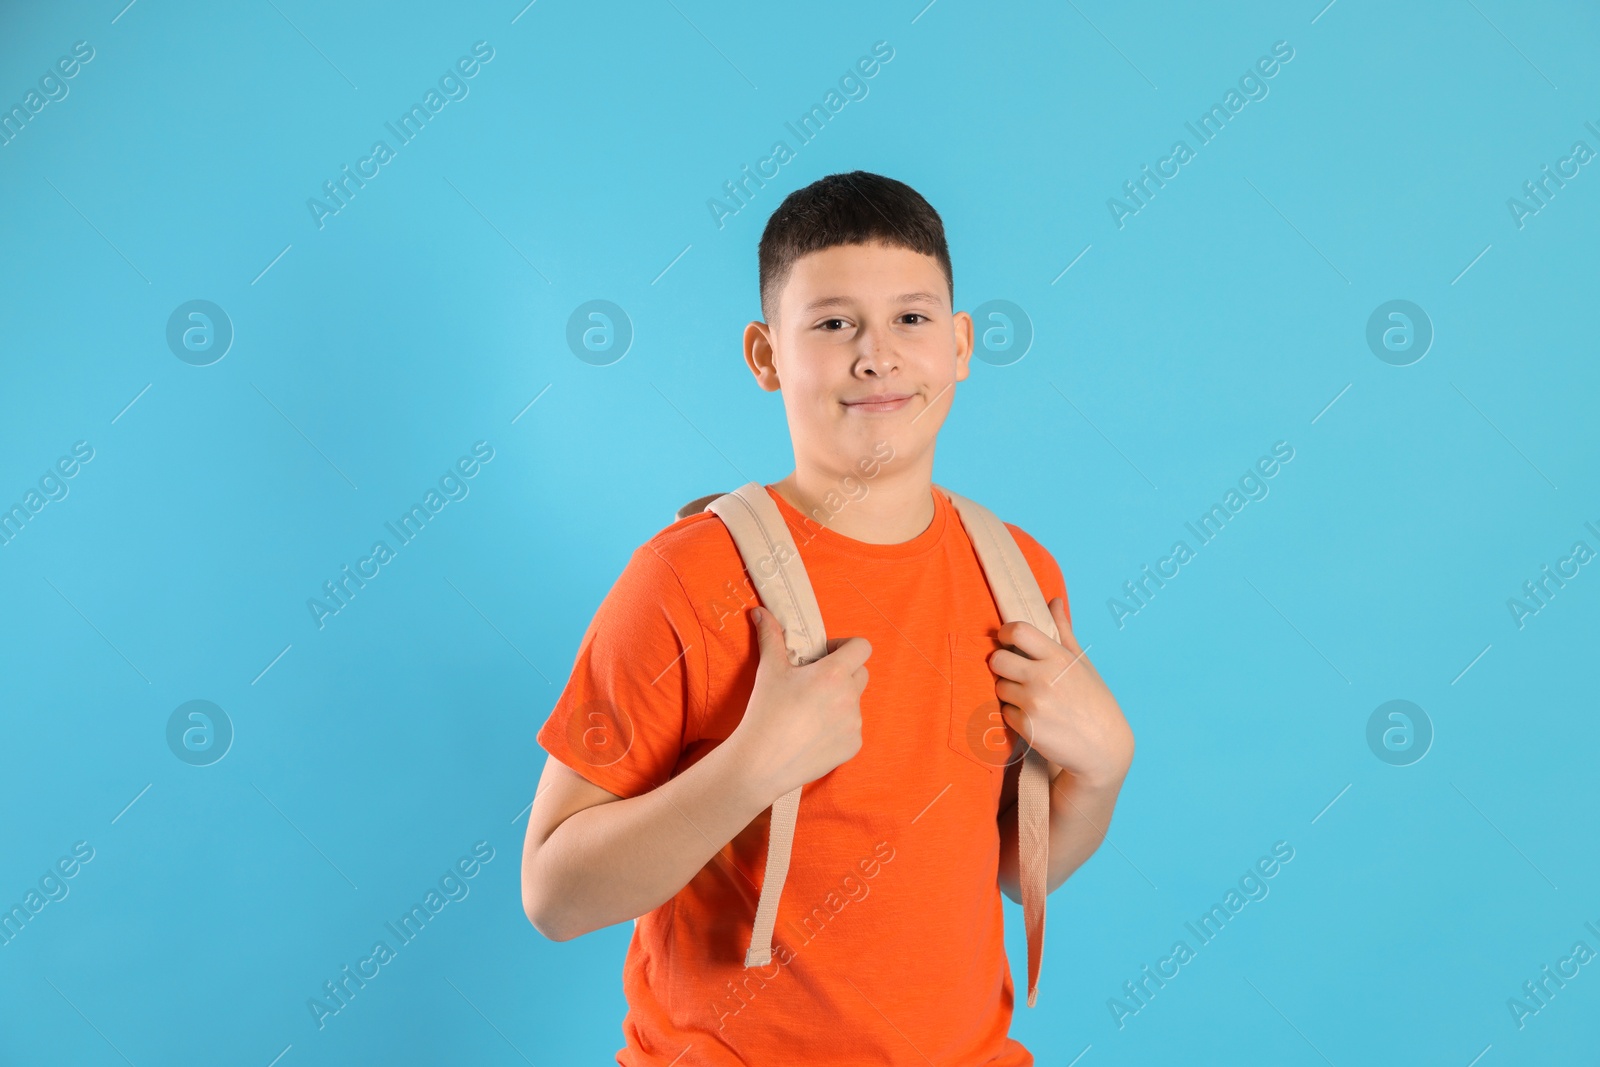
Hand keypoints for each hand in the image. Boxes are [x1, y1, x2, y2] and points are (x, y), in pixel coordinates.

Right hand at [729, 606, 870, 799]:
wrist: (762, 762)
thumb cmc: (765, 712)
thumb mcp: (769, 670)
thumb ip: (771, 637)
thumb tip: (761, 612)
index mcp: (834, 674)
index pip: (862, 647)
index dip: (846, 646)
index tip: (826, 654)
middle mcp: (850, 697)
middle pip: (861, 673)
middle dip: (843, 673)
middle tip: (815, 682)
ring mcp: (854, 724)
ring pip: (854, 702)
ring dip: (839, 701)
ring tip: (809, 712)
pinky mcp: (853, 746)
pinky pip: (852, 728)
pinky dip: (838, 727)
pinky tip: (812, 734)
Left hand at [991, 597, 1132, 788]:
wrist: (1104, 750)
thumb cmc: (1095, 703)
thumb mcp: (1083, 664)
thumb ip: (1063, 632)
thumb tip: (1053, 600)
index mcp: (1058, 658)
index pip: (1017, 631)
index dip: (1005, 633)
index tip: (1006, 640)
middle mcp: (1043, 678)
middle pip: (997, 659)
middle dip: (1002, 665)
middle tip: (1016, 673)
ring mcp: (1033, 703)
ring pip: (999, 688)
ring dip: (1010, 693)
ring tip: (1033, 700)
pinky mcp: (1026, 728)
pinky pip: (1005, 713)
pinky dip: (1015, 716)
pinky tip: (1036, 719)